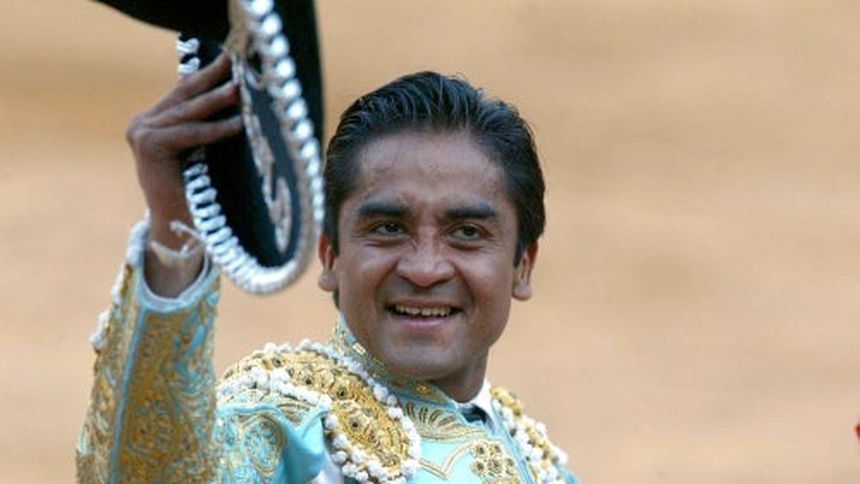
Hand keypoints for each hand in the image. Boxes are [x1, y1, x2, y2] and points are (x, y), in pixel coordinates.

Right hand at [126, 53, 242, 248]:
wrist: (177, 227)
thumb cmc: (198, 191)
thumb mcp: (203, 148)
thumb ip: (207, 121)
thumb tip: (237, 91)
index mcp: (153, 121)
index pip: (184, 91)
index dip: (208, 73)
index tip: (231, 55)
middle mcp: (142, 123)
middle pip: (185, 93)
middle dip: (213, 75)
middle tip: (237, 59)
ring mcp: (141, 133)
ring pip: (188, 112)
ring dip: (218, 99)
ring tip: (242, 88)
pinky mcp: (148, 146)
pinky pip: (190, 133)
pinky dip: (216, 130)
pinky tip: (239, 124)